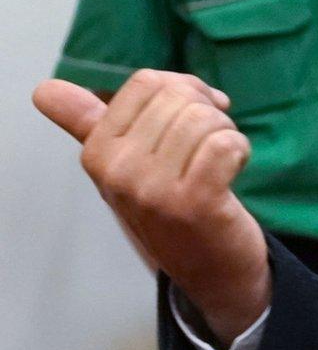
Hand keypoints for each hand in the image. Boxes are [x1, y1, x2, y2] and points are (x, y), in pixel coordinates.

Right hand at [35, 72, 271, 343]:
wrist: (208, 267)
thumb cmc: (169, 204)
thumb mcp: (123, 162)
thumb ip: (89, 123)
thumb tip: (44, 89)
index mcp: (96, 151)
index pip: (146, 82)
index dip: (182, 89)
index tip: (192, 115)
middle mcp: (116, 169)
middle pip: (178, 95)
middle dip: (208, 110)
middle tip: (209, 144)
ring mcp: (152, 188)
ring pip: (205, 117)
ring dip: (226, 132)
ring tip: (218, 162)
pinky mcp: (194, 201)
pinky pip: (226, 142)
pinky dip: (240, 150)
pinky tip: (233, 172)